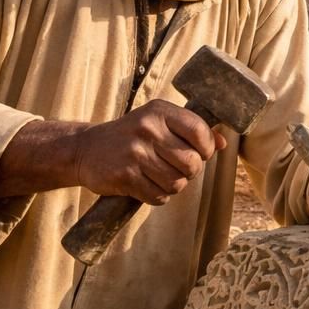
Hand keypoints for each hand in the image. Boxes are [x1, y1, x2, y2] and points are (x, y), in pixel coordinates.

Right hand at [71, 100, 225, 205]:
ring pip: (177, 183)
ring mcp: (134, 153)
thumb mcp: (159, 123)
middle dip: (190, 172)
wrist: (85, 150)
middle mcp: (147, 129)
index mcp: (159, 112)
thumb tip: (223, 143)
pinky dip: (157, 196)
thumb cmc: (132, 137)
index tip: (199, 153)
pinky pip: (158, 196)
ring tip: (160, 177)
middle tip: (177, 169)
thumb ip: (191, 131)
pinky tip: (146, 186)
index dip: (206, 148)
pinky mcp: (124, 176)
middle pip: (191, 163)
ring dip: (173, 186)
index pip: (200, 131)